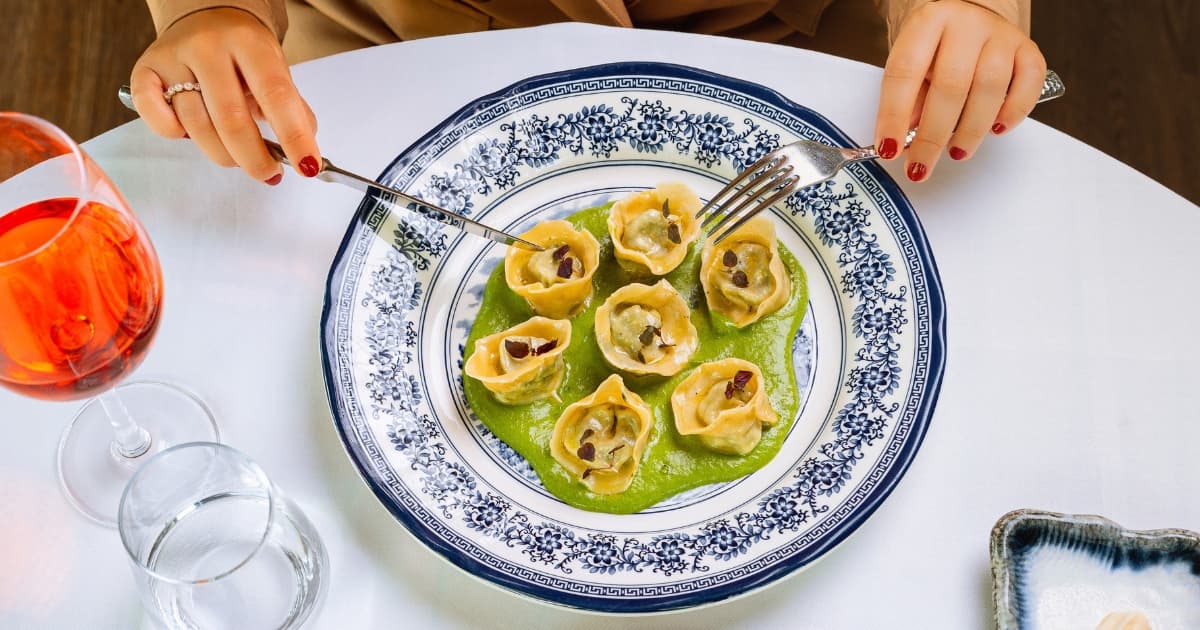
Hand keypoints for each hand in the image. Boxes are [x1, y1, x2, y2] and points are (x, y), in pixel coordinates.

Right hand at [130, 8, 319, 184]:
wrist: (205, 15)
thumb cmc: (244, 52)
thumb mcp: (276, 69)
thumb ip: (293, 109)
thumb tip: (305, 156)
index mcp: (249, 43)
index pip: (276, 95)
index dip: (294, 136)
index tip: (307, 166)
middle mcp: (208, 46)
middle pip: (231, 119)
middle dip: (254, 158)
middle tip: (268, 173)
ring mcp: (173, 58)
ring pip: (196, 126)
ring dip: (222, 154)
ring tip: (238, 157)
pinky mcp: (144, 71)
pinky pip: (156, 119)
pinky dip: (174, 135)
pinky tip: (191, 135)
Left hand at [874, 0, 1045, 181]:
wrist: (971, 17)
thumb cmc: (937, 47)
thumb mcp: (912, 66)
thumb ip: (908, 100)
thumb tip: (903, 141)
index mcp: (928, 22)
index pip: (905, 70)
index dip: (894, 115)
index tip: (889, 149)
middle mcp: (966, 24)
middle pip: (950, 84)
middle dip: (933, 134)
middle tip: (921, 164)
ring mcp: (1001, 34)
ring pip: (990, 87)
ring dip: (971, 129)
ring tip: (957, 151)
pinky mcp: (1027, 49)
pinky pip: (1029, 82)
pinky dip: (1013, 112)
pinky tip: (996, 129)